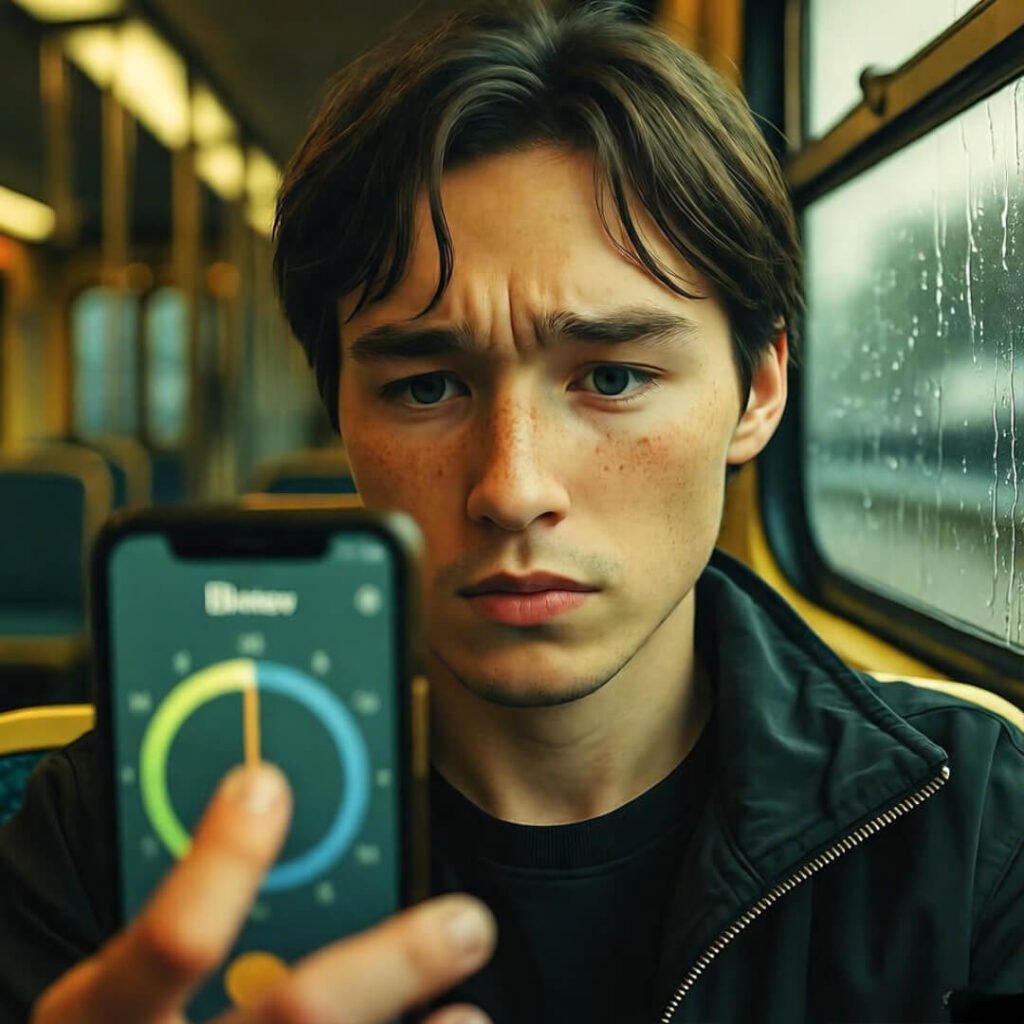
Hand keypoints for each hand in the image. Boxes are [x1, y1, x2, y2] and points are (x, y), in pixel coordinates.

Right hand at [32, 763, 495, 1023]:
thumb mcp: (110, 977)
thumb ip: (180, 898)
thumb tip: (263, 787)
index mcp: (104, 1011)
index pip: (172, 943)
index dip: (225, 864)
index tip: (269, 784)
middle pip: (294, 1014)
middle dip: (390, 964)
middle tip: (464, 922)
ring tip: (471, 1005)